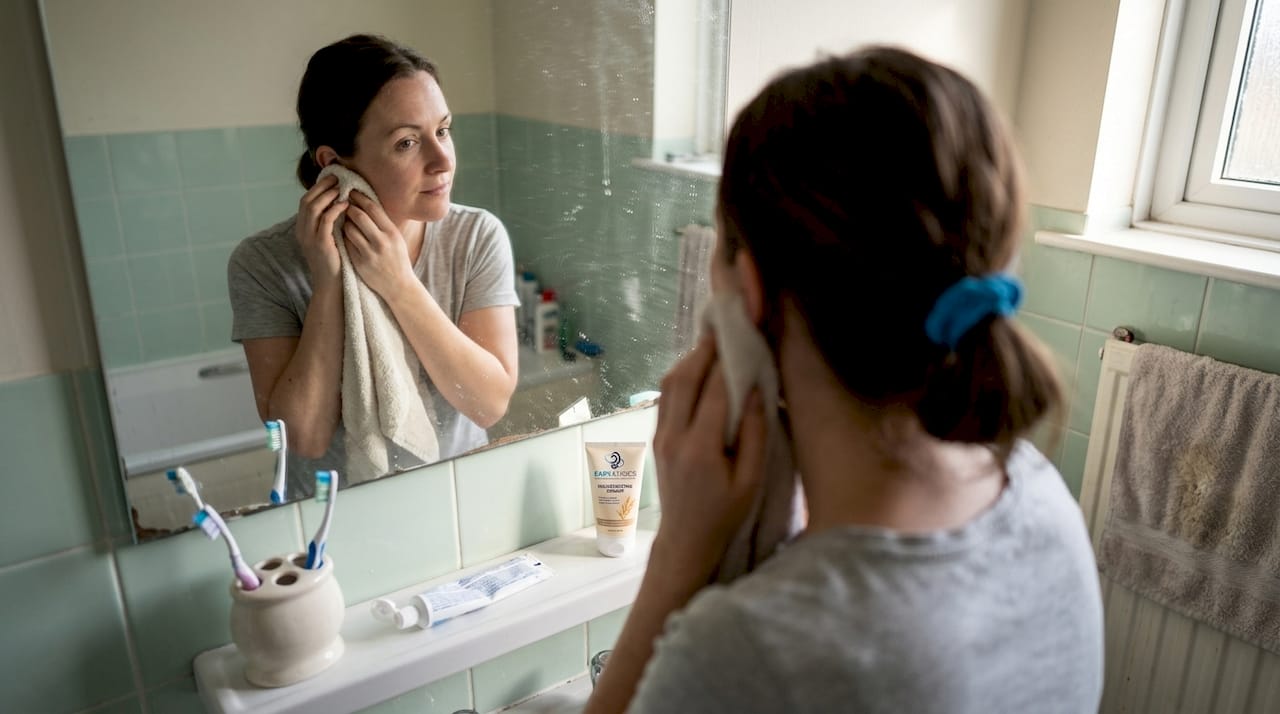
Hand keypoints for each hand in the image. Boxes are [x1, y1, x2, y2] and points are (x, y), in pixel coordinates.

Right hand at [295, 174, 345, 285]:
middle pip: (306, 201)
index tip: (331, 179)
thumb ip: (327, 223)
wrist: (332, 284)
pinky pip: (325, 221)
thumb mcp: (328, 239)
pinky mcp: (320, 244)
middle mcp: (302, 232)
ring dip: (328, 195)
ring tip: (341, 188)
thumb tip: (337, 204)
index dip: (317, 188)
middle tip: (337, 178)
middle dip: (321, 187)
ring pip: (313, 208)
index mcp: (302, 229)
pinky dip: (334, 210)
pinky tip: (345, 205)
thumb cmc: (334, 261)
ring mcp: (309, 238)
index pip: (305, 202)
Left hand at [341, 190, 417, 297]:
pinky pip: (346, 243)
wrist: (398, 286)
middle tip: (344, 202)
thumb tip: (367, 203)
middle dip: (349, 207)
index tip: (352, 191)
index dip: (360, 197)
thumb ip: (384, 223)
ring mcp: (369, 253)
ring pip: (349, 229)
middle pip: (359, 216)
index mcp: (392, 233)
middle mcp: (381, 242)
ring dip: (345, 222)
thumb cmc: (397, 258)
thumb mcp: (397, 239)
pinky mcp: (359, 262)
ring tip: (345, 219)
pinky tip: (345, 234)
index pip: (373, 208)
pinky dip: (344, 236)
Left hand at [650, 332, 766, 587]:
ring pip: (669, 384)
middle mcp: (674, 437)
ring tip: (713, 342)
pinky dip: (681, 376)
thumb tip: (754, 390)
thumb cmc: (726, 515)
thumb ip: (754, 435)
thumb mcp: (751, 482)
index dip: (728, 362)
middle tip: (725, 326)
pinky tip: (700, 369)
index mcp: (700, 450)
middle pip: (684, 379)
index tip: (743, 336)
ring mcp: (660, 436)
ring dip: (690, 360)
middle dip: (704, 350)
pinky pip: (666, 396)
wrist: (686, 540)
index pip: (714, 393)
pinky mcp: (657, 437)